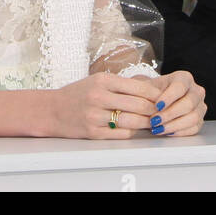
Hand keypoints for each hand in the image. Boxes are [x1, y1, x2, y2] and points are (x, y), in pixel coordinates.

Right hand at [45, 72, 161, 138]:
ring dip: (146, 122)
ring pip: (131, 121)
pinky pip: (121, 134)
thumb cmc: (78, 94)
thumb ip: (121, 84)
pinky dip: (132, 132)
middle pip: (138, 105)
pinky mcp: (93, 132)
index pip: (138, 87)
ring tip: (153, 121)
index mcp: (103, 80)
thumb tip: (149, 89)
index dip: (154, 94)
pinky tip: (136, 129)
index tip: (162, 97)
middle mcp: (99, 97)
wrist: (52, 110)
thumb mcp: (97, 80)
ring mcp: (95, 116)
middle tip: (162, 111)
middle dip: (153, 109)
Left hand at [147, 70, 206, 135]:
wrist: (158, 100)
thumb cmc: (153, 92)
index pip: (180, 86)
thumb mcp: (148, 86)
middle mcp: (196, 90)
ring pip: (193, 117)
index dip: (168, 97)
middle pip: (189, 104)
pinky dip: (179, 132)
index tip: (157, 106)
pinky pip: (194, 128)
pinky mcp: (200, 120)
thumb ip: (146, 92)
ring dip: (173, 125)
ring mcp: (200, 106)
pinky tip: (166, 131)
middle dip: (169, 114)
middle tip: (154, 120)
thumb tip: (144, 103)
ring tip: (158, 128)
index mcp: (184, 78)